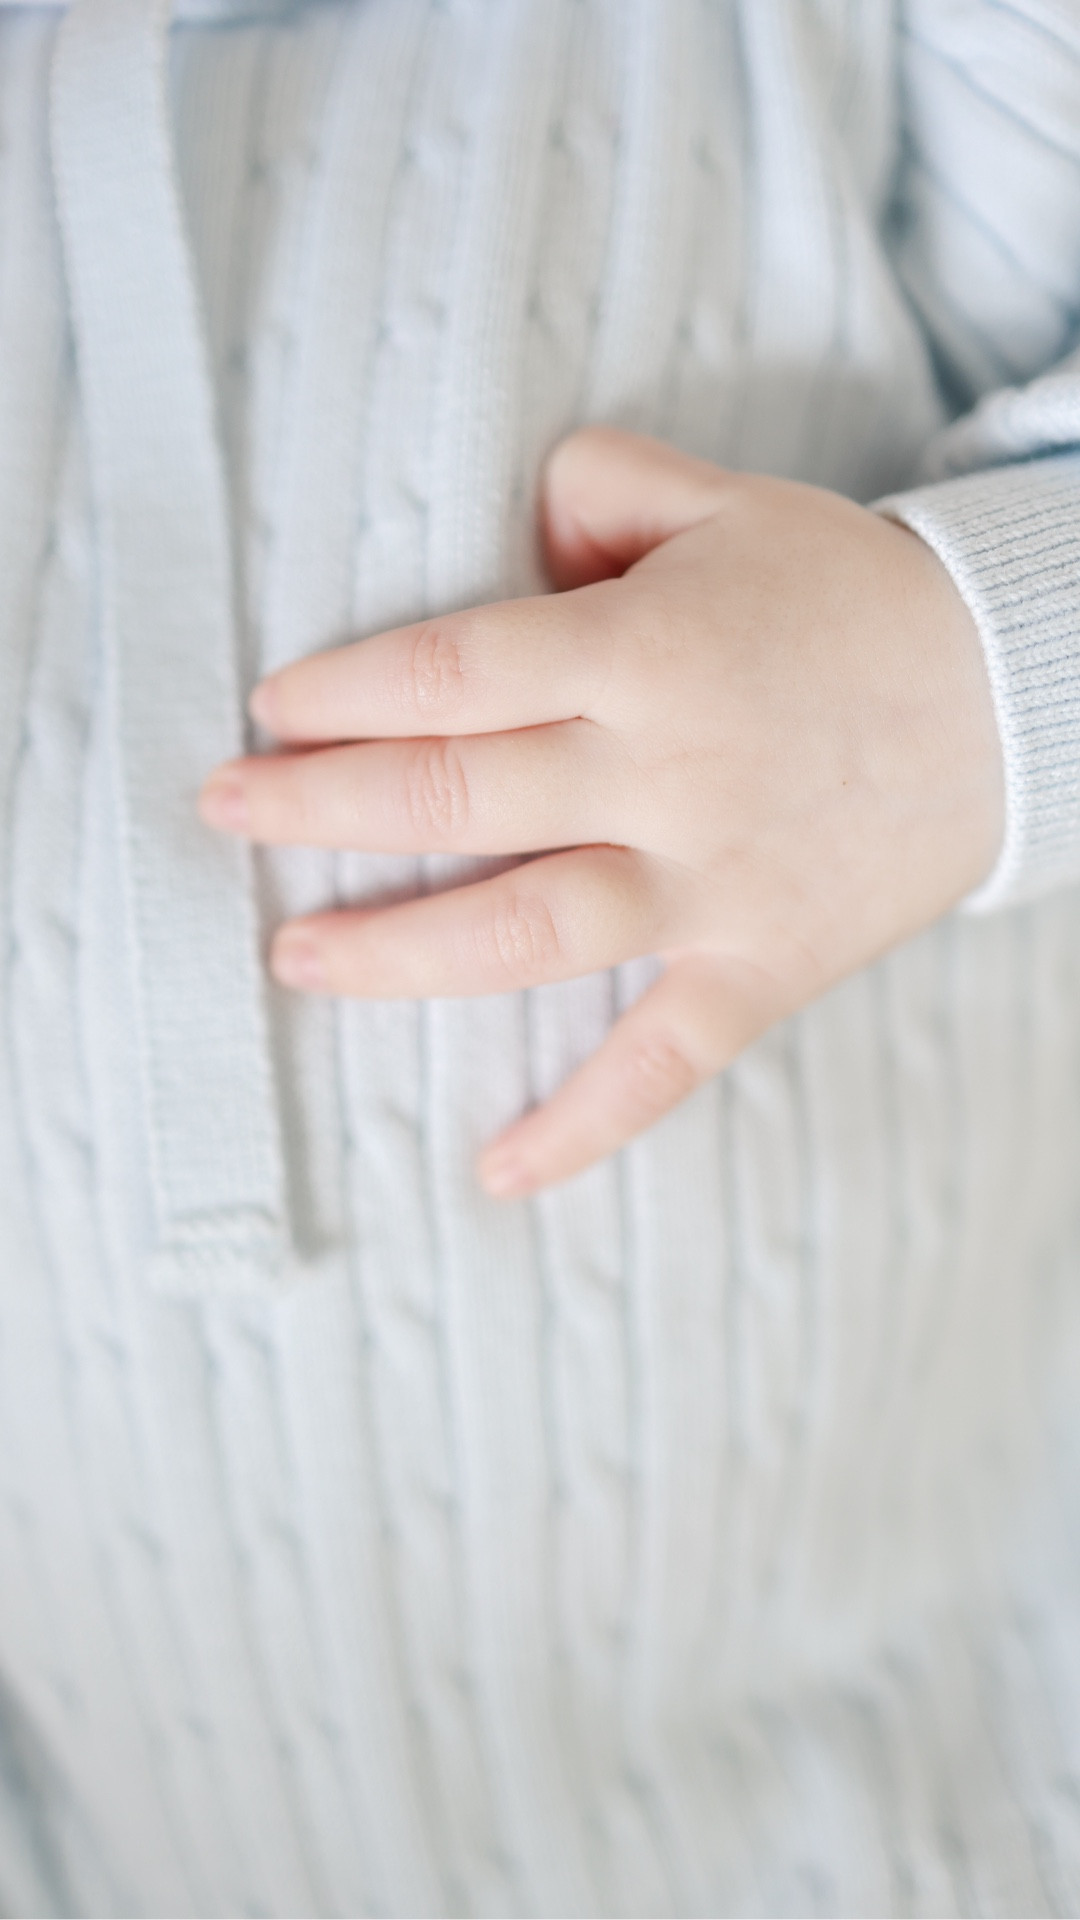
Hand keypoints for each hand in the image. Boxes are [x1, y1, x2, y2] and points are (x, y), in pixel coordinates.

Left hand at [199, 429, 1004, 1195]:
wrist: (1019, 697)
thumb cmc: (850, 596)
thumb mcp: (727, 501)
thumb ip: (597, 491)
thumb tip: (507, 536)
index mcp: (647, 654)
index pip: (456, 672)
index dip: (346, 694)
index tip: (272, 710)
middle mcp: (668, 775)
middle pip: (458, 800)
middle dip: (320, 807)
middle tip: (225, 811)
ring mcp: (714, 885)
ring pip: (526, 935)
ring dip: (397, 953)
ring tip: (295, 958)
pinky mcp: (761, 967)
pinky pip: (662, 1061)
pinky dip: (582, 1125)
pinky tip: (497, 1173)